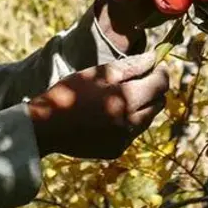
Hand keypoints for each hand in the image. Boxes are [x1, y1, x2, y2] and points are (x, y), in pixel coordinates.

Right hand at [26, 52, 169, 158]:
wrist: (45, 127)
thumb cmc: (70, 93)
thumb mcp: (99, 73)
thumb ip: (131, 66)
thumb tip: (154, 58)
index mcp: (129, 99)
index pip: (161, 84)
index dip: (161, 72)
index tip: (155, 65)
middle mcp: (132, 123)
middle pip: (159, 103)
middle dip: (153, 89)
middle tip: (138, 79)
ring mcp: (125, 139)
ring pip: (148, 119)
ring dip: (142, 106)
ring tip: (120, 96)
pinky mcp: (116, 150)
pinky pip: (132, 132)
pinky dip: (129, 121)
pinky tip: (109, 114)